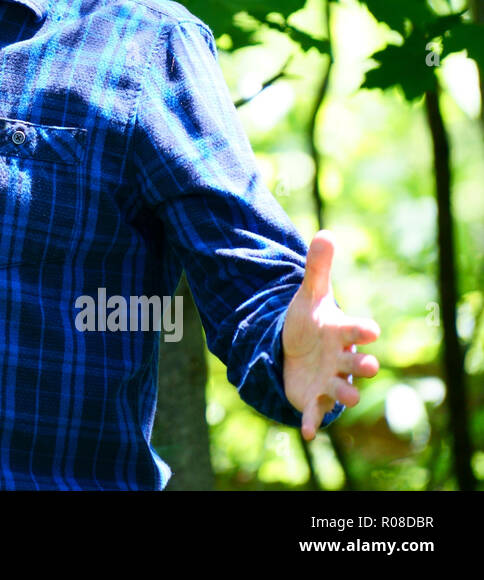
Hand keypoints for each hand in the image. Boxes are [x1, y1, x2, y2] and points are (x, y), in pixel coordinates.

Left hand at [283, 230, 379, 438]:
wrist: (296, 350)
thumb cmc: (309, 323)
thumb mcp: (310, 296)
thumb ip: (318, 269)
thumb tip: (325, 233)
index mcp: (341, 333)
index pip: (357, 331)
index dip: (363, 330)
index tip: (370, 329)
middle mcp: (341, 360)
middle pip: (357, 364)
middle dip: (362, 365)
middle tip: (368, 366)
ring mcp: (330, 380)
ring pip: (343, 391)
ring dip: (345, 394)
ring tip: (345, 397)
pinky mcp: (314, 398)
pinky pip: (316, 412)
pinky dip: (312, 422)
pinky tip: (308, 433)